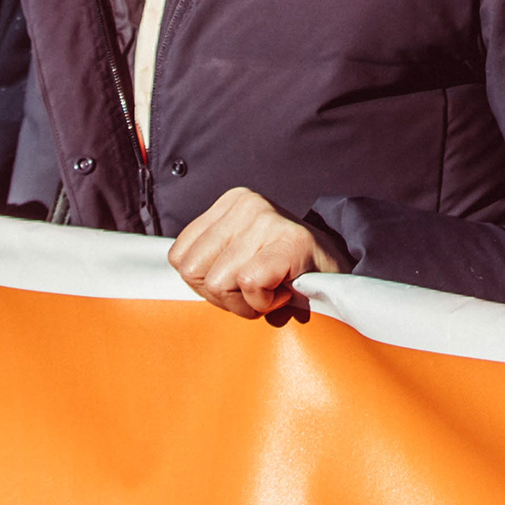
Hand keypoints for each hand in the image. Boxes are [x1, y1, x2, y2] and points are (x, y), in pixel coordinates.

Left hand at [167, 185, 340, 320]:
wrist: (340, 274)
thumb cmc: (283, 272)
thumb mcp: (238, 254)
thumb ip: (207, 260)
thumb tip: (164, 280)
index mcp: (229, 203)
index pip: (179, 258)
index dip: (205, 284)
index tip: (238, 282)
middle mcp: (246, 203)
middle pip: (193, 272)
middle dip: (221, 295)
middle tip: (255, 289)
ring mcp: (267, 219)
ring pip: (218, 282)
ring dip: (245, 302)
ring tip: (272, 288)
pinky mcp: (289, 241)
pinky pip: (249, 284)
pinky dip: (264, 300)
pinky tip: (284, 290)